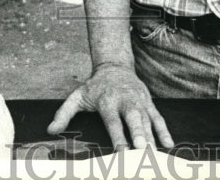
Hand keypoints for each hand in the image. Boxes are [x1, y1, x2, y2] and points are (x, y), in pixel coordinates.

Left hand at [46, 63, 172, 150]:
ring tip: (155, 153)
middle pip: (133, 118)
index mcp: (106, 100)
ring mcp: (138, 101)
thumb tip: (51, 130)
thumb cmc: (94, 87)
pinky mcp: (148, 102)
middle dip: (138, 134)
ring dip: (152, 136)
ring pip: (147, 119)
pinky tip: (168, 144)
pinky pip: (158, 117)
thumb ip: (64, 114)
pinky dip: (164, 130)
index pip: (112, 121)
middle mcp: (124, 100)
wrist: (115, 67)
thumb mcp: (76, 97)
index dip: (117, 136)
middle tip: (143, 149)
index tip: (121, 151)